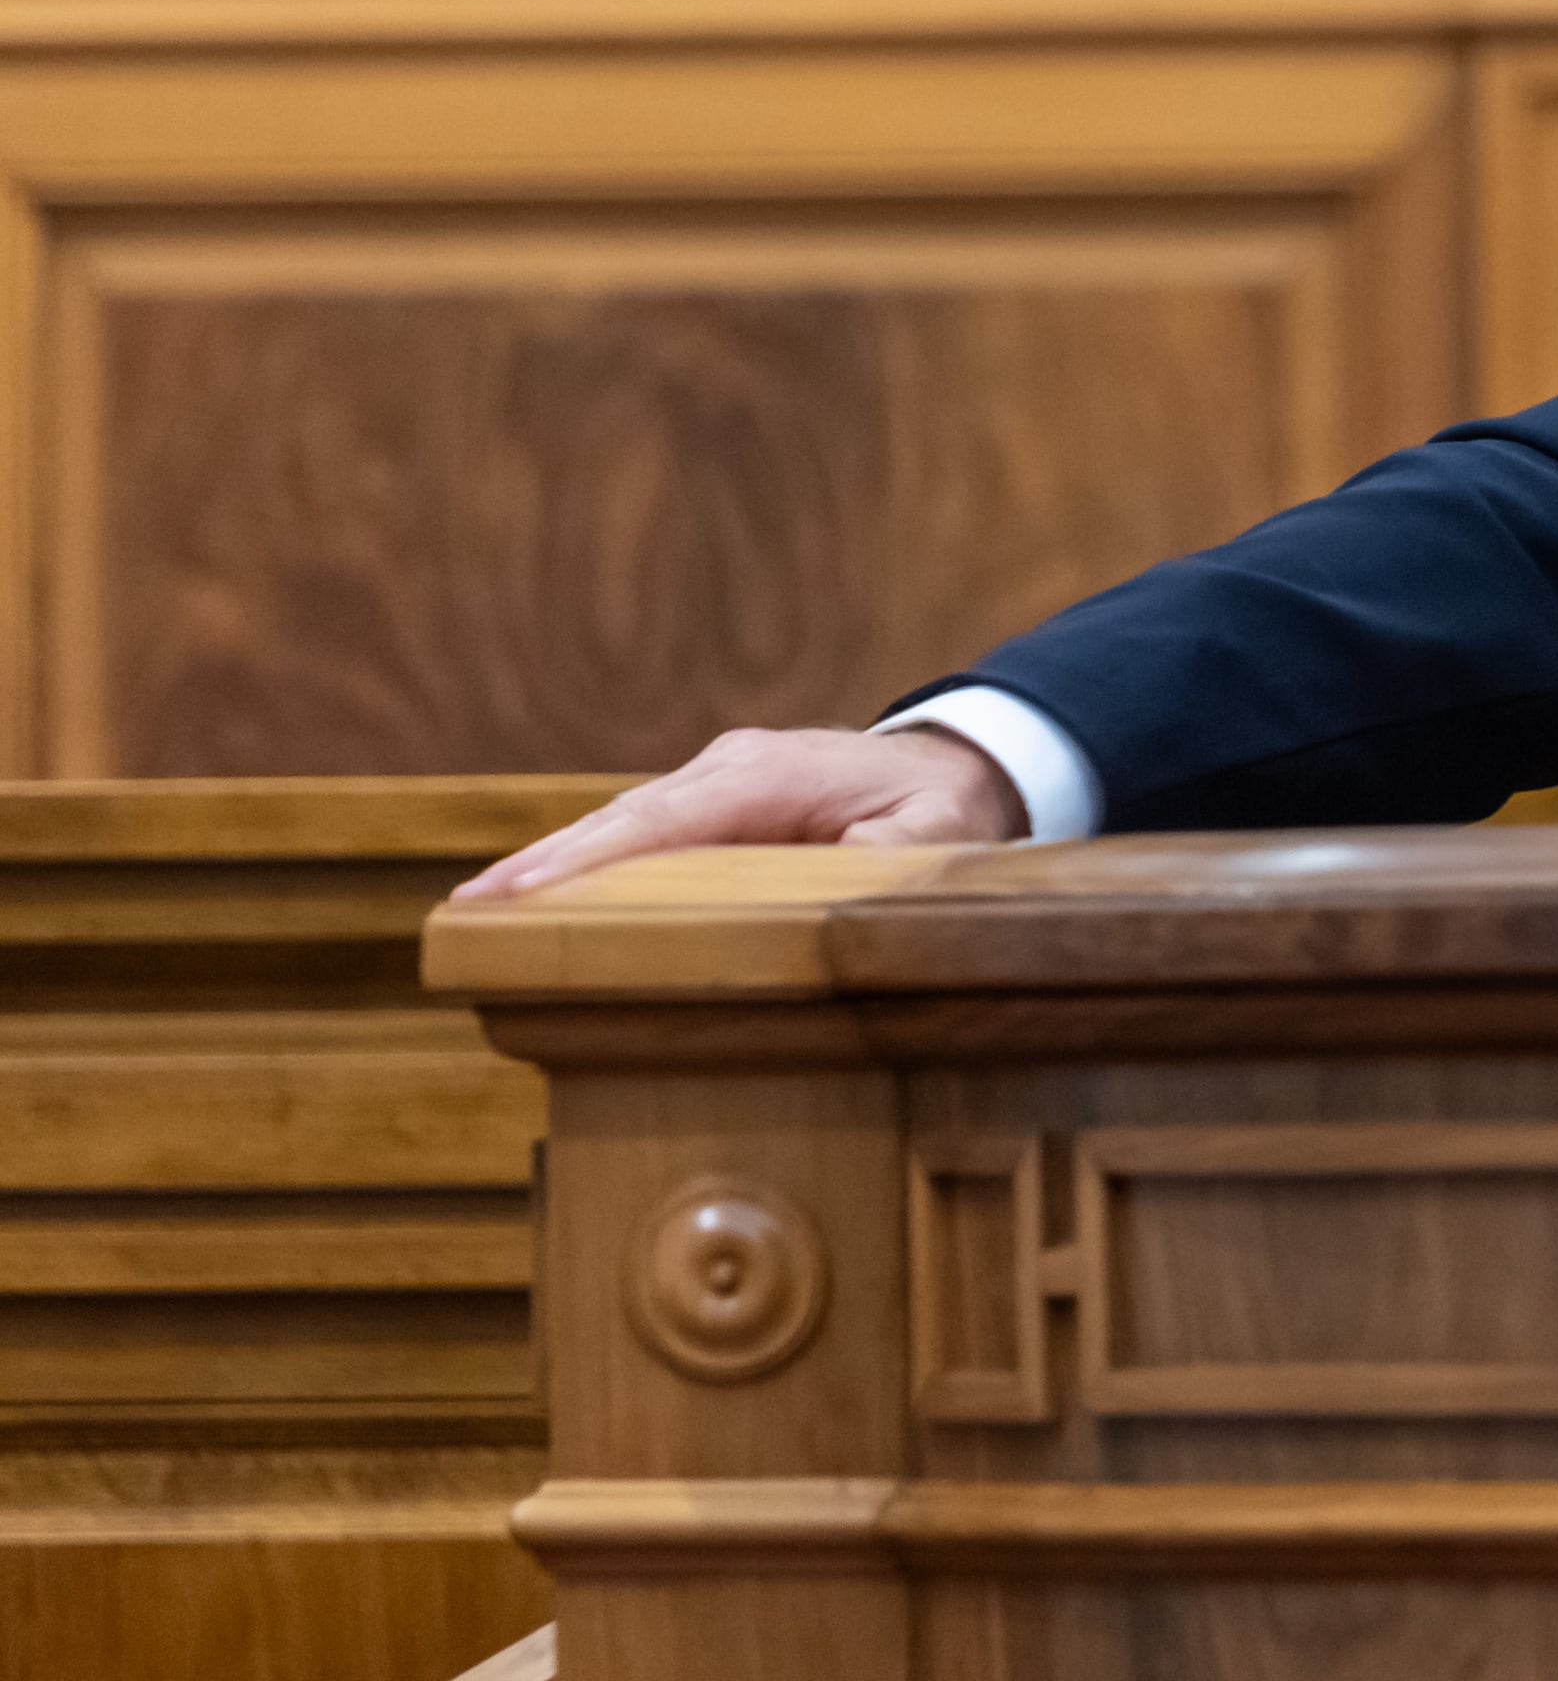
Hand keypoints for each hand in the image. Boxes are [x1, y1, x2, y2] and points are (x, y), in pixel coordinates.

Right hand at [457, 723, 1026, 901]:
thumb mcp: (941, 835)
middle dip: (544, 864)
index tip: (523, 892)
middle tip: (468, 912)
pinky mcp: (714, 806)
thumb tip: (840, 880)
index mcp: (771, 775)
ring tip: (476, 915)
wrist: (965, 765)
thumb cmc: (949, 807)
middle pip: (622, 821)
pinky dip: (586, 865)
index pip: (667, 818)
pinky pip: (640, 838)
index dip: (592, 857)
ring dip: (551, 867)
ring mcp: (716, 783)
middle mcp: (730, 769)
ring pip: (620, 828)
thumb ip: (891, 857)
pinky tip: (534, 904)